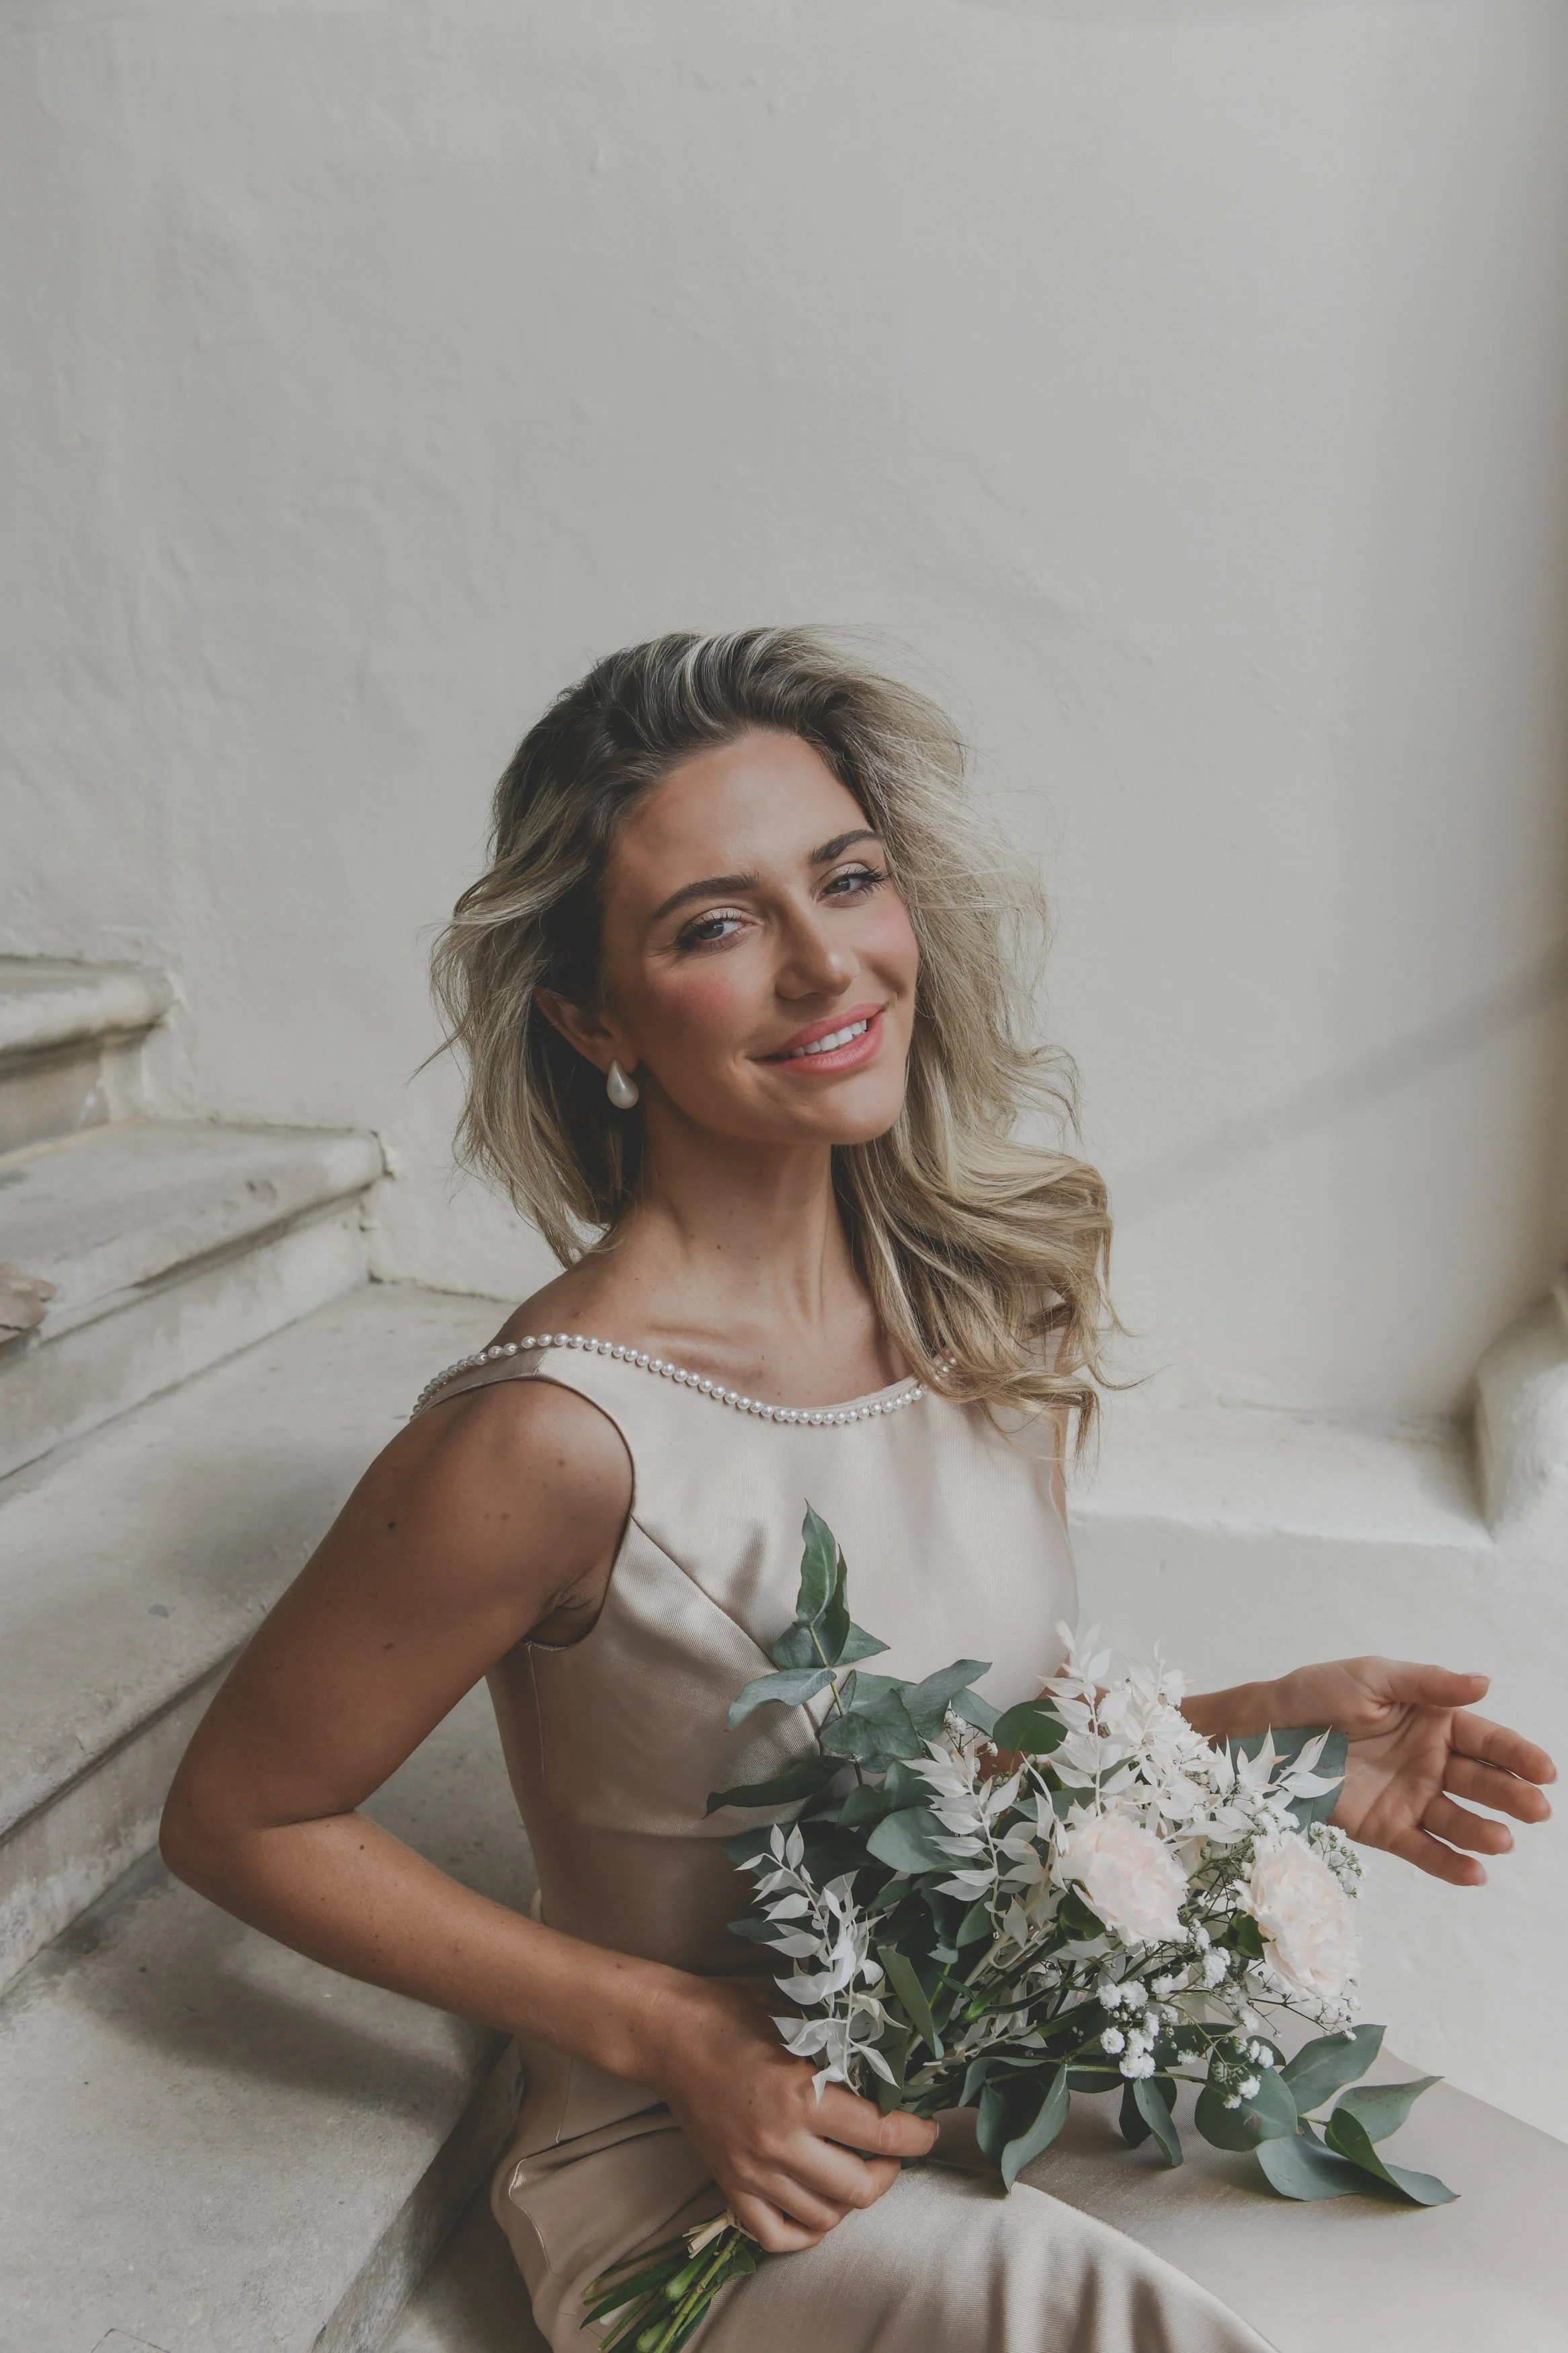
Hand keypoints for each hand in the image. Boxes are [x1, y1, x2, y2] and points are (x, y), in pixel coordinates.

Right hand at [638, 1975, 935, 2252]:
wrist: (667, 2035)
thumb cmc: (731, 2015)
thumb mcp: (795, 2018)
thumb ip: (838, 2047)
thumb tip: (891, 2061)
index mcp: (799, 2093)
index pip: (881, 2134)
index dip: (916, 2136)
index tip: (928, 2130)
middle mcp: (778, 2142)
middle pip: (858, 2189)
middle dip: (889, 2172)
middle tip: (893, 2151)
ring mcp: (751, 2172)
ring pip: (824, 2217)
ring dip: (850, 2200)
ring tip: (857, 2172)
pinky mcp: (729, 2186)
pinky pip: (775, 2235)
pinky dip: (805, 2232)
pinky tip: (819, 2208)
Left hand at [1264, 1658, 1555, 1885]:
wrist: (1265, 1734)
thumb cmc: (1318, 1694)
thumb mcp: (1373, 1677)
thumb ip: (1428, 1684)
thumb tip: (1484, 1683)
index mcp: (1433, 1722)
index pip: (1487, 1740)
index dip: (1517, 1755)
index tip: (1545, 1771)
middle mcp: (1430, 1763)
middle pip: (1481, 1782)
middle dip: (1511, 1796)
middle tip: (1536, 1808)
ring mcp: (1411, 1798)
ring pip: (1457, 1820)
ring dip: (1483, 1832)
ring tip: (1501, 1840)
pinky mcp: (1386, 1829)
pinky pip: (1424, 1850)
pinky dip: (1449, 1863)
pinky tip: (1474, 1873)